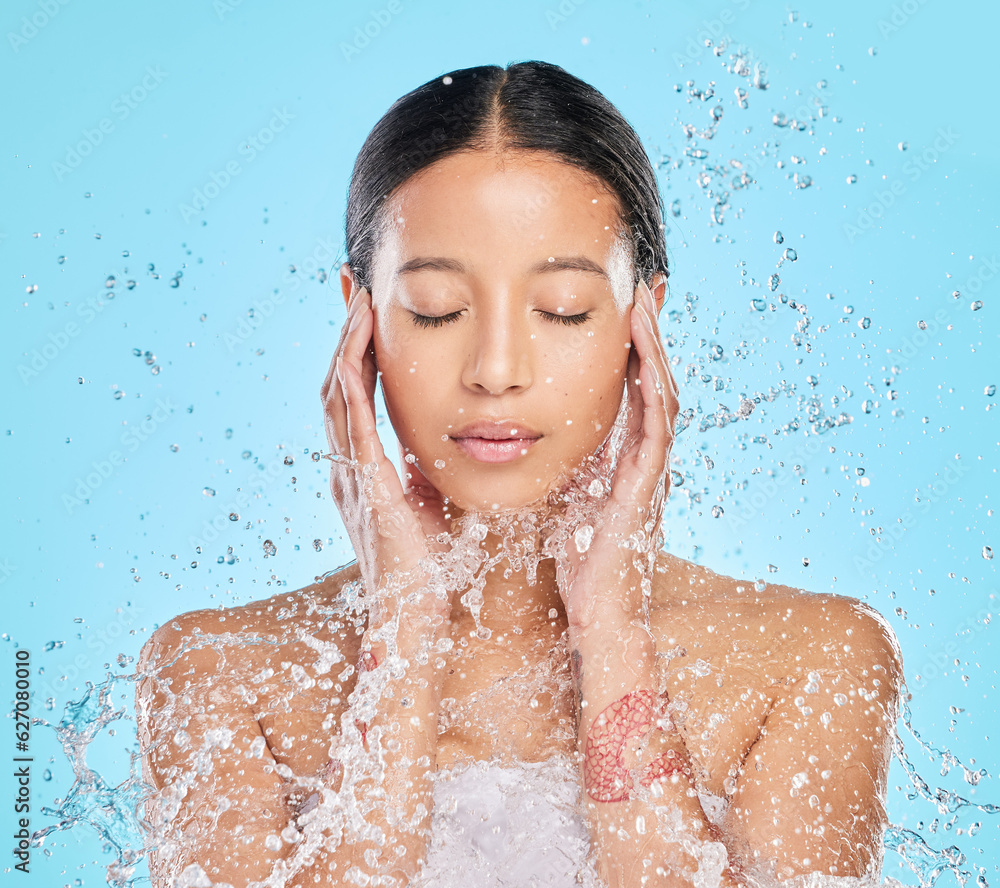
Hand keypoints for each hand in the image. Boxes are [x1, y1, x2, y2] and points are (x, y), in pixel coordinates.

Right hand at [320, 286, 452, 620]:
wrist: (413, 616)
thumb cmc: (427, 567)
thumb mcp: (428, 505)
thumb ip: (426, 470)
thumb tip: (447, 438)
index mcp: (363, 469)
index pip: (355, 395)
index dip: (358, 350)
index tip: (365, 310)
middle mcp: (347, 465)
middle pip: (337, 381)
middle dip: (345, 333)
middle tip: (352, 285)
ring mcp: (348, 473)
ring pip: (336, 392)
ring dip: (346, 343)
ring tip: (358, 299)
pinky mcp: (362, 483)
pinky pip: (350, 419)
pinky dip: (351, 377)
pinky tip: (359, 345)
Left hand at [546, 279, 678, 631]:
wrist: (599, 612)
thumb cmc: (580, 561)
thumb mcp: (566, 499)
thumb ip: (561, 465)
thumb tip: (525, 435)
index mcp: (626, 458)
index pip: (634, 389)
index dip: (633, 348)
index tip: (621, 307)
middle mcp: (646, 457)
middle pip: (655, 381)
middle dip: (650, 334)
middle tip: (643, 287)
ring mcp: (653, 469)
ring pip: (663, 393)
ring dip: (655, 347)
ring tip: (644, 304)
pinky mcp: (648, 484)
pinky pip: (658, 425)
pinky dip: (654, 386)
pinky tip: (645, 354)